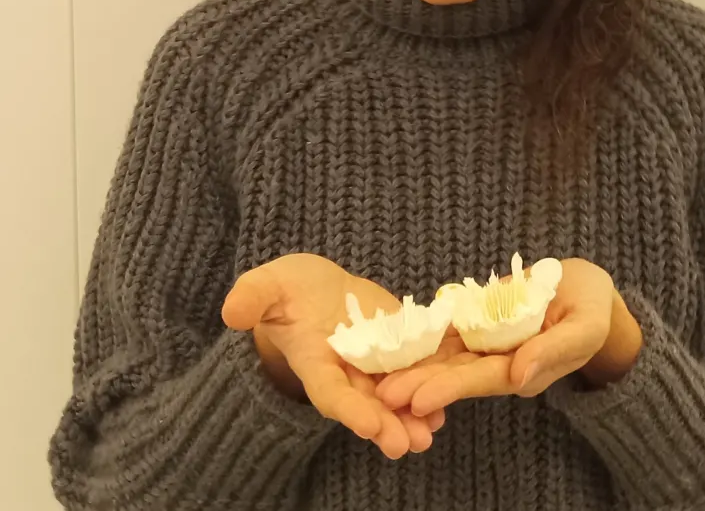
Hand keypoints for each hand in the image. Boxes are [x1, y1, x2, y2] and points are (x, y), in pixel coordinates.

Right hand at [221, 253, 445, 459]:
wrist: (314, 289)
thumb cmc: (287, 289)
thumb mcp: (268, 285)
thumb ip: (253, 296)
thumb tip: (231, 311)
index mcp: (313, 361)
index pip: (330, 393)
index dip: (350, 410)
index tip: (369, 427)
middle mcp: (344, 370)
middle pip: (366, 405)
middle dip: (386, 425)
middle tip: (408, 444)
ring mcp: (371, 362)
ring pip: (392, 395)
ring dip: (411, 416)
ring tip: (430, 433)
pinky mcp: (395, 346)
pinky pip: (414, 370)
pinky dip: (429, 386)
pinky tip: (446, 400)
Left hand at [375, 259, 642, 417]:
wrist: (586, 287)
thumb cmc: (593, 307)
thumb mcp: (586, 324)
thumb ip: (556, 348)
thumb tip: (521, 375)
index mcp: (526, 370)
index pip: (484, 380)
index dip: (451, 388)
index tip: (418, 400)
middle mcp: (502, 363)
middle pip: (457, 374)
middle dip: (421, 384)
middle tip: (383, 394)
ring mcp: (488, 345)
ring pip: (447, 357)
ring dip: (414, 366)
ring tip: (376, 377)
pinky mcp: (480, 324)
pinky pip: (449, 334)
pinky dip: (423, 339)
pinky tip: (394, 343)